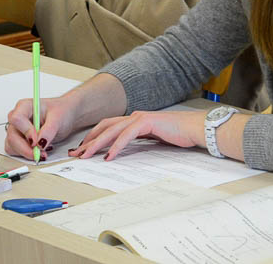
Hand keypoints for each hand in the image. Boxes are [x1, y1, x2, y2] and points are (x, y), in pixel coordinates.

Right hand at [5, 96, 78, 160]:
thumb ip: (49, 130)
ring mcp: (17, 129)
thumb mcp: (59, 118)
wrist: (66, 116)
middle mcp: (18, 117)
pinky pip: (15, 151)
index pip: (16, 119)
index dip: (26, 131)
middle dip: (26, 148)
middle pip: (12, 136)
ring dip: (26, 153)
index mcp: (25, 106)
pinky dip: (26, 154)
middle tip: (40, 153)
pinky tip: (38, 152)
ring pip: (12, 145)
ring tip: (42, 153)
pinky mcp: (19, 139)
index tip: (36, 141)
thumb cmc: (61, 112)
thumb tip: (40, 144)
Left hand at [69, 110, 205, 161]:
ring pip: (112, 130)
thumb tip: (124, 152)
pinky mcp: (147, 122)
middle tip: (76, 154)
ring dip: (97, 143)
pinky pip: (127, 135)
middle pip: (105, 127)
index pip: (108, 128)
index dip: (93, 138)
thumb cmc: (179, 135)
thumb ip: (139, 142)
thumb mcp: (154, 140)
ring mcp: (140, 118)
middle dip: (88, 140)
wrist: (196, 128)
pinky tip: (109, 156)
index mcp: (135, 120)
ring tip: (86, 155)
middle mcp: (135, 117)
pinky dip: (116, 146)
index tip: (82, 150)